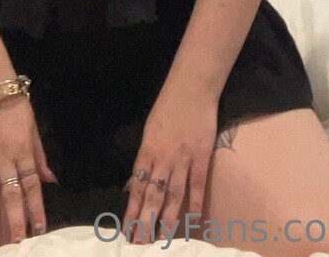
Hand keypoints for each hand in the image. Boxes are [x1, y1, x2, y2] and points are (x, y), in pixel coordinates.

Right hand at [0, 94, 58, 245]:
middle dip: (13, 220)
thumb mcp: (33, 129)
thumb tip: (51, 181)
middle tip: (14, 243)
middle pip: (10, 193)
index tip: (39, 229)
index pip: (31, 184)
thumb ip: (40, 157)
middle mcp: (5, 157)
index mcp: (23, 151)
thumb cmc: (15, 108)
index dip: (35, 208)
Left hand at [122, 83, 217, 243]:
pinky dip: (195, 204)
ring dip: (167, 219)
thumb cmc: (168, 106)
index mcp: (147, 149)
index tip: (127, 229)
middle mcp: (163, 157)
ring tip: (162, 240)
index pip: (137, 185)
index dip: (132, 208)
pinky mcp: (202, 156)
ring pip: (173, 194)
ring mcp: (183, 158)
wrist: (192, 87)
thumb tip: (136, 184)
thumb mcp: (150, 130)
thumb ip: (145, 157)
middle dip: (146, 220)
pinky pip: (197, 185)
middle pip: (153, 194)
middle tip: (140, 242)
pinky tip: (193, 222)